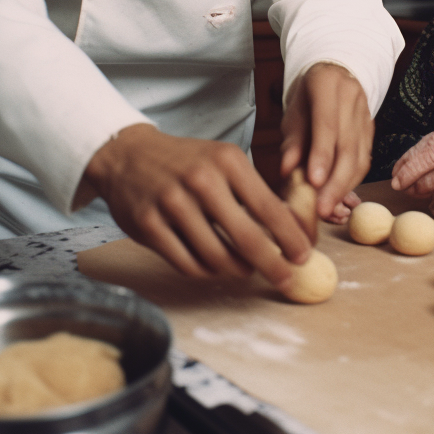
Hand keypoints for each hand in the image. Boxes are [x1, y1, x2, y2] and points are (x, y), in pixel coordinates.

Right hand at [81, 124, 310, 288]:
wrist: (129, 155)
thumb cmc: (188, 162)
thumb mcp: (224, 161)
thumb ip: (254, 192)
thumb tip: (294, 228)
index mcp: (227, 161)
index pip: (269, 207)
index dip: (290, 237)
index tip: (303, 255)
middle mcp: (201, 180)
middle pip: (247, 238)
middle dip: (272, 265)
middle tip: (286, 278)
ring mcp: (172, 203)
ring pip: (216, 257)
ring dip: (237, 269)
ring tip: (245, 268)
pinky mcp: (148, 225)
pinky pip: (187, 264)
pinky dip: (206, 271)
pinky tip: (214, 266)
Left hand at [280, 63, 373, 219]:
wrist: (334, 74)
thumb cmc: (307, 96)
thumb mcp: (293, 111)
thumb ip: (292, 140)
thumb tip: (287, 171)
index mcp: (327, 84)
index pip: (327, 124)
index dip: (322, 155)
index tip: (314, 182)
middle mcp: (352, 97)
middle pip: (348, 146)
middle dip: (336, 182)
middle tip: (322, 208)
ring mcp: (366, 113)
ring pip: (360, 156)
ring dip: (344, 186)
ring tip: (328, 208)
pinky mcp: (372, 130)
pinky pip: (364, 159)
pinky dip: (351, 180)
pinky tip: (338, 194)